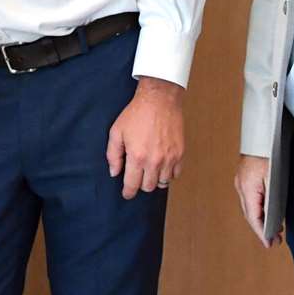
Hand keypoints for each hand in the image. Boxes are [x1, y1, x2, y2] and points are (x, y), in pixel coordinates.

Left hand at [106, 77, 184, 199]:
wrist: (159, 100)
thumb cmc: (137, 114)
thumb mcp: (117, 131)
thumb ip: (113, 154)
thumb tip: (115, 172)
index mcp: (137, 156)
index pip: (132, 185)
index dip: (128, 192)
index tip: (127, 194)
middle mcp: (154, 161)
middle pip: (148, 187)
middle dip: (140, 184)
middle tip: (137, 176)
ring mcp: (169, 158)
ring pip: (162, 183)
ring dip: (154, 179)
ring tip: (149, 170)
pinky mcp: (180, 153)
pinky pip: (175, 174)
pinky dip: (168, 174)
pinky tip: (162, 166)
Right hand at [234, 155, 280, 245]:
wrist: (262, 136)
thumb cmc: (270, 155)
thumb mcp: (274, 180)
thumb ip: (271, 201)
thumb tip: (271, 219)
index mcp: (248, 189)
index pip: (254, 218)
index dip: (261, 233)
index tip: (269, 244)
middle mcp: (241, 187)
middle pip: (250, 215)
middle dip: (261, 230)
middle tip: (274, 241)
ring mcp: (241, 182)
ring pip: (249, 208)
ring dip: (260, 220)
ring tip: (273, 230)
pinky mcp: (244, 179)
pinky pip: (250, 199)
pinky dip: (258, 210)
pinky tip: (266, 212)